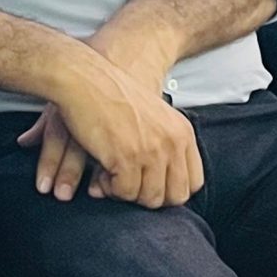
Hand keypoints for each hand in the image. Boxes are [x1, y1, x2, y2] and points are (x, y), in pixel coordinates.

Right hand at [17, 43, 203, 208]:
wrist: (84, 78)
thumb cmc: (110, 95)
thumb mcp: (152, 116)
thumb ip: (164, 144)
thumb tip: (161, 185)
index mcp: (182, 132)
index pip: (193, 182)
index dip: (169, 190)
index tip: (148, 185)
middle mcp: (172, 142)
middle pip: (174, 196)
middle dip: (148, 197)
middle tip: (127, 185)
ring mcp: (151, 151)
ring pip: (149, 198)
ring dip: (126, 194)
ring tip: (110, 177)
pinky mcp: (127, 157)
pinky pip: (124, 192)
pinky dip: (109, 189)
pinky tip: (99, 174)